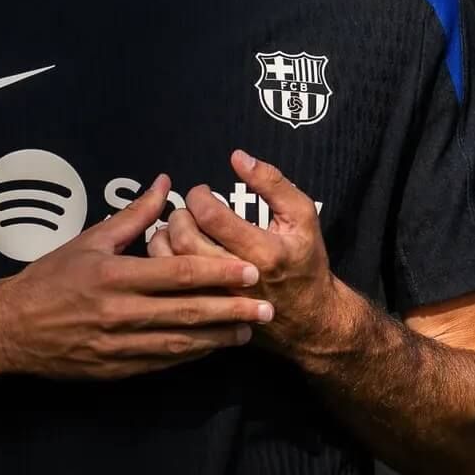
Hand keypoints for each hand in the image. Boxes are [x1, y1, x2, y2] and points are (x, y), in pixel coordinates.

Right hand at [0, 173, 273, 379]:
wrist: (11, 328)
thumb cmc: (49, 279)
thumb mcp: (88, 240)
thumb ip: (133, 216)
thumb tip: (166, 185)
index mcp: (113, 275)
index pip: (176, 274)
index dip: (217, 272)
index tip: (249, 271)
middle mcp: (118, 312)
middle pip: (187, 311)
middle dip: (231, 309)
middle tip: (267, 306)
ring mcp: (118, 344)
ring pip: (180, 341)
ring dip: (219, 337)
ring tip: (249, 329)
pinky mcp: (116, 368)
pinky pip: (162, 361)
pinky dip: (191, 354)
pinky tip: (212, 346)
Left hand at [181, 150, 356, 358]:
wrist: (310, 318)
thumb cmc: (306, 261)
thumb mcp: (302, 216)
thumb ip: (272, 183)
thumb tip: (237, 157)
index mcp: (262, 251)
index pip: (211, 216)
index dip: (199, 196)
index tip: (203, 192)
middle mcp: (236, 277)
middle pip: (185, 240)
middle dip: (179, 215)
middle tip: (188, 209)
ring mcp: (219, 297)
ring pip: (171, 264)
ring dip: (166, 237)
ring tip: (180, 227)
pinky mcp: (207, 310)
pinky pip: (169, 286)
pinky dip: (164, 262)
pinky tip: (175, 250)